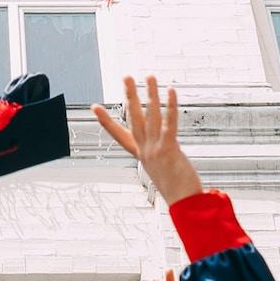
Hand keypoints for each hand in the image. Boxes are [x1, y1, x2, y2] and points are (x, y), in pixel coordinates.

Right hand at [93, 76, 202, 204]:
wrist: (184, 203)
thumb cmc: (178, 190)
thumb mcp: (163, 171)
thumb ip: (162, 156)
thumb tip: (168, 150)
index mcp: (141, 155)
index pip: (119, 134)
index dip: (106, 121)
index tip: (95, 107)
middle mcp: (145, 150)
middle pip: (134, 118)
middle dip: (130, 96)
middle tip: (126, 77)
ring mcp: (155, 150)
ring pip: (151, 115)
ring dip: (150, 94)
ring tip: (150, 77)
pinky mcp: (168, 150)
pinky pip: (169, 124)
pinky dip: (170, 106)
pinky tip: (170, 92)